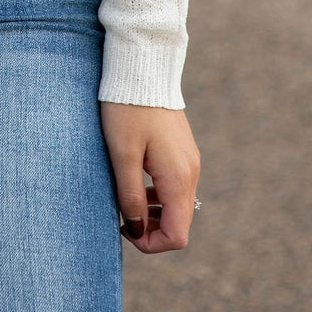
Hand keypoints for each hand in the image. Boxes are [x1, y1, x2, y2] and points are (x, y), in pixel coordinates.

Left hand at [100, 102, 199, 254]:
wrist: (142, 69)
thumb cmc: (127, 110)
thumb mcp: (122, 154)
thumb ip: (130, 196)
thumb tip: (137, 229)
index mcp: (178, 178)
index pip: (177, 236)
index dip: (150, 243)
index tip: (124, 228)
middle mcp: (190, 173)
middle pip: (179, 224)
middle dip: (151, 229)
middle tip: (121, 215)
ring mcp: (189, 162)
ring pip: (177, 206)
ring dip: (153, 213)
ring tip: (125, 199)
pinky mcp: (182, 152)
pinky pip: (174, 187)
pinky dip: (157, 196)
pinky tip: (136, 182)